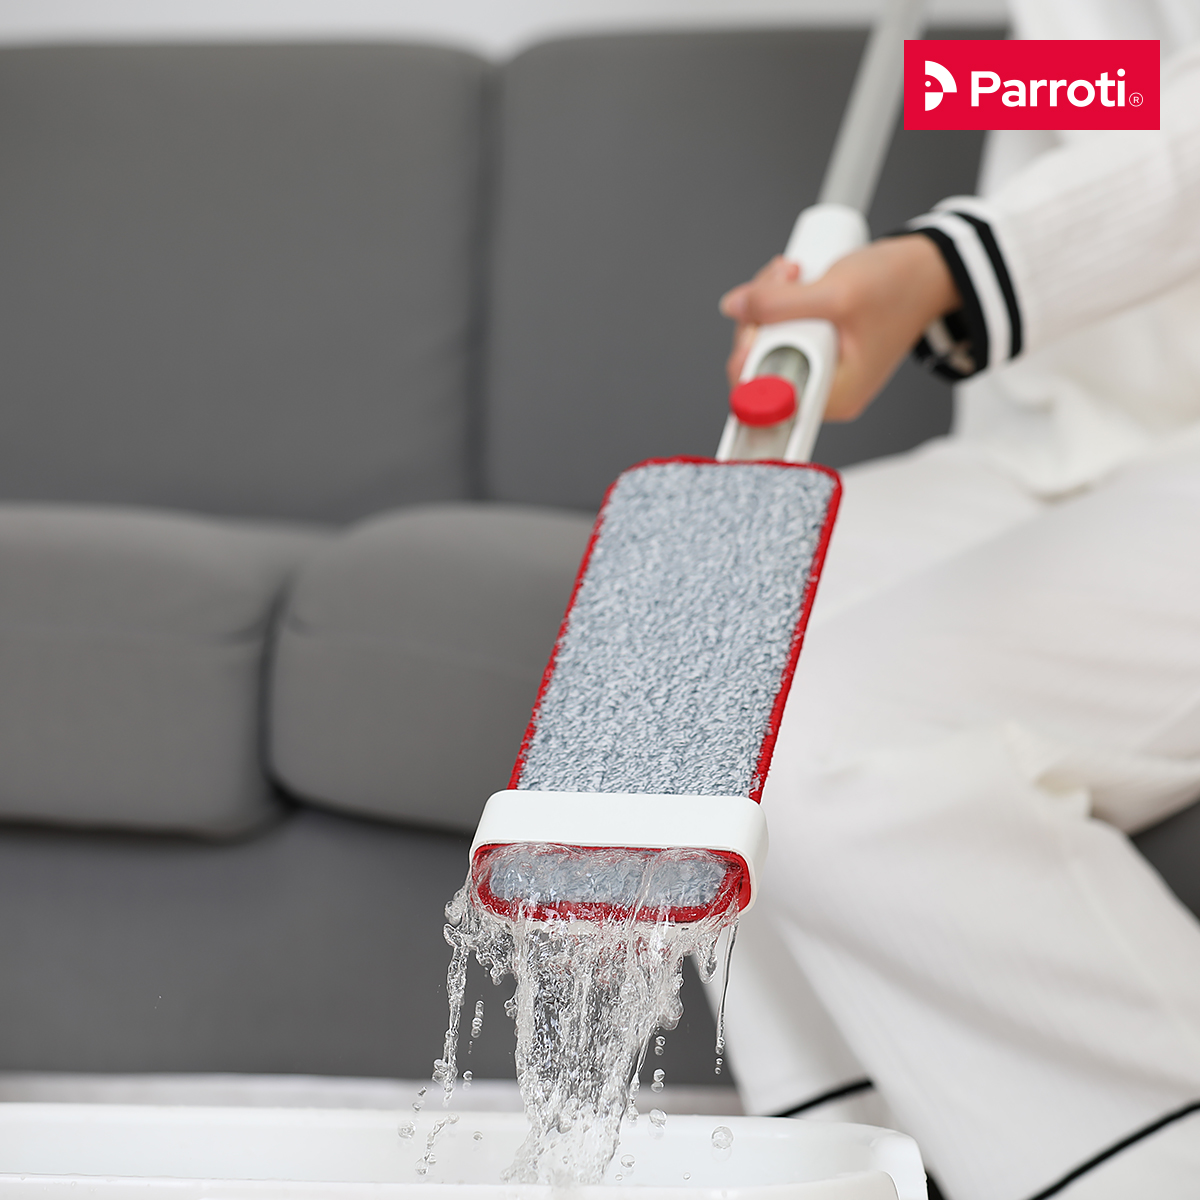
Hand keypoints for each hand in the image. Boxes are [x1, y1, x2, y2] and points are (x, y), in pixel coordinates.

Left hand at [719, 234, 960, 421]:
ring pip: (762, 343)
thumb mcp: (837, 293)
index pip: (764, 401)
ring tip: (791, 272)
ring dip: (765, 303)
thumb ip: (779, 304)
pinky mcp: (813, 347)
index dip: (746, 362)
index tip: (753, 324)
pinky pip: (776, 331)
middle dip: (757, 318)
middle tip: (780, 279)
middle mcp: (821, 391)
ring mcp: (816, 369)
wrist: (930, 270)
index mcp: (832, 398)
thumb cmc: (900, 287)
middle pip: (755, 367)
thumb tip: (734, 307)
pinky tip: (791, 278)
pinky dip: (775, 302)